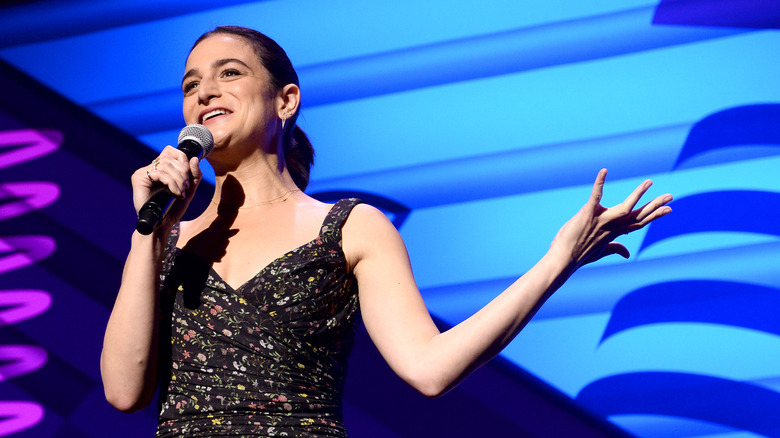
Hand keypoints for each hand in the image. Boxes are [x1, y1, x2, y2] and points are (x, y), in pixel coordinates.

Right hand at [130, 146, 201, 230]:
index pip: (170, 151)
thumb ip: (194, 175)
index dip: (182, 157)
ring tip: (180, 192)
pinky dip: (171, 183)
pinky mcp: (139, 178)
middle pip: (170, 158)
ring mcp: (144, 172)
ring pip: (165, 164)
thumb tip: (194, 158)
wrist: (162, 224)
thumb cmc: (173, 209)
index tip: (188, 173)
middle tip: (185, 187)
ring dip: (178, 179)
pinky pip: (159, 173)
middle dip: (183, 172)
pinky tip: (175, 193)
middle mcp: (151, 168)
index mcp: (161, 168)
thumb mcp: (189, 190)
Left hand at [551, 169, 671, 269]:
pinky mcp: (587, 213)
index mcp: (615, 232)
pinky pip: (595, 196)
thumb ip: (615, 248)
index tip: (669, 209)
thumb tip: (628, 253)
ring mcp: (600, 220)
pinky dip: (599, 183)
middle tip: (671, 196)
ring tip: (649, 182)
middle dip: (655, 205)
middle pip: (637, 215)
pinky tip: (604, 171)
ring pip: (625, 207)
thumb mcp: (601, 251)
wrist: (563, 259)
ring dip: (638, 194)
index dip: (654, 216)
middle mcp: (611, 226)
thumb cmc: (579, 254)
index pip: (639, 222)